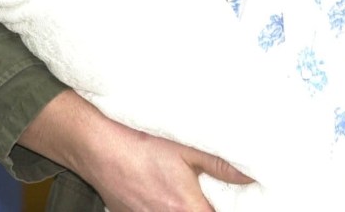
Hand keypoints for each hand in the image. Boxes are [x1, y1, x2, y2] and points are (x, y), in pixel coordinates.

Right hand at [21, 91, 250, 210]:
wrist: (92, 140)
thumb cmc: (139, 141)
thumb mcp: (189, 147)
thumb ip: (222, 165)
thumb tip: (252, 176)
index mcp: (184, 209)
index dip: (228, 208)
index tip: (235, 201)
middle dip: (205, 205)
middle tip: (212, 190)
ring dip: (184, 205)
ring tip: (188, 187)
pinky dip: (162, 204)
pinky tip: (163, 186)